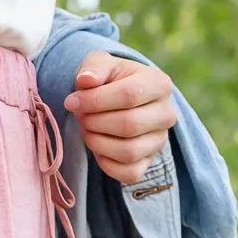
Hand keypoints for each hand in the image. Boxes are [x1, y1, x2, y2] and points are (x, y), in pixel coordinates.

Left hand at [65, 50, 173, 185]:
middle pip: (129, 125)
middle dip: (94, 122)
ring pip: (128, 151)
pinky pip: (129, 173)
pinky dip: (106, 164)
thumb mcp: (99, 64)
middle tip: (80, 117)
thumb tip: (85, 81)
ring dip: (97, 142)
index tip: (71, 102)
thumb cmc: (108, 80)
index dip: (94, 101)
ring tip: (87, 130)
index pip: (128, 95)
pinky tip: (98, 147)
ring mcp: (160, 141)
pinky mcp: (149, 162)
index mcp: (159, 83)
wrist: (116, 100)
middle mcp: (166, 113)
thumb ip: (93, 67)